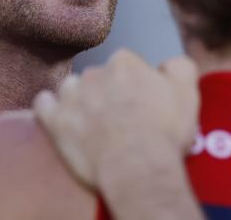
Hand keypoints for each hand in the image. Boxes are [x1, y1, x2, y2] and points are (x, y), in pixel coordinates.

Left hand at [33, 48, 199, 189]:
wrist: (136, 167)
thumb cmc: (164, 131)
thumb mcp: (187, 92)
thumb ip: (179, 67)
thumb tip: (167, 64)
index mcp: (124, 62)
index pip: (127, 65)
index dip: (135, 85)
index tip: (141, 103)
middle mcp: (95, 72)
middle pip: (99, 77)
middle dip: (107, 92)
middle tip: (120, 118)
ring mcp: (71, 96)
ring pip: (71, 88)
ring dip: (79, 99)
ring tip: (93, 122)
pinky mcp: (55, 120)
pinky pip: (43, 104)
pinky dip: (50, 108)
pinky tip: (60, 117)